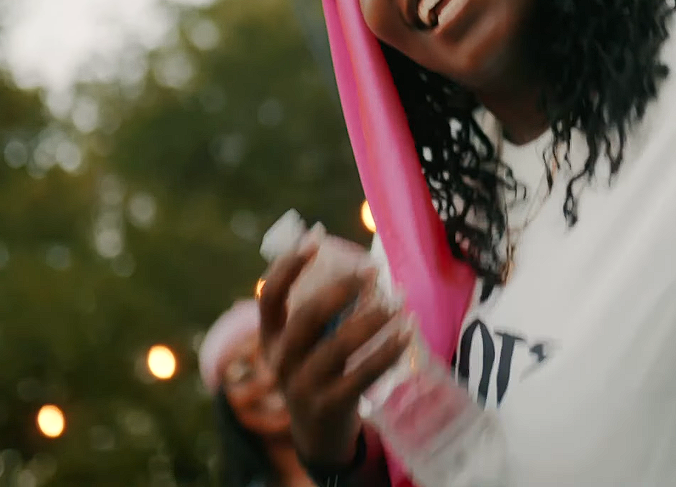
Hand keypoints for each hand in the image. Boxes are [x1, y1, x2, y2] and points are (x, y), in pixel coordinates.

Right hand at [258, 243, 412, 465]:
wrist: (317, 435)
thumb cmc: (317, 373)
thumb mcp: (305, 346)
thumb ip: (321, 313)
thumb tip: (357, 265)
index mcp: (271, 338)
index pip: (268, 297)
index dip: (287, 267)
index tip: (314, 240)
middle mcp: (281, 361)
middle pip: (307, 318)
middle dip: (341, 290)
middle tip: (373, 271)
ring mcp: (303, 387)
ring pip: (338, 346)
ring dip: (371, 320)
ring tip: (398, 303)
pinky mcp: (330, 406)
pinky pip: (363, 374)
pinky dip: (387, 351)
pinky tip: (406, 334)